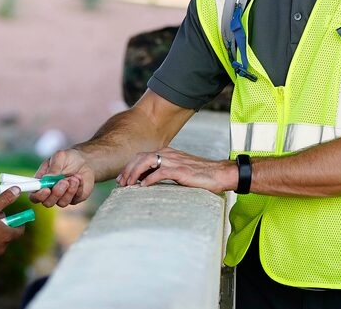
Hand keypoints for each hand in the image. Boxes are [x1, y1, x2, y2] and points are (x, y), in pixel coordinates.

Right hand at [30, 149, 94, 207]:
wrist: (86, 160)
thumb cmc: (69, 158)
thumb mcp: (60, 157)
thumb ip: (53, 167)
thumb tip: (46, 178)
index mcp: (42, 182)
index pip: (34, 195)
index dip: (38, 195)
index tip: (46, 189)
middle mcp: (50, 192)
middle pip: (47, 203)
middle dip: (56, 194)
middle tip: (63, 181)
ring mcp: (62, 197)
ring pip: (62, 203)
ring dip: (69, 190)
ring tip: (74, 178)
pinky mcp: (74, 199)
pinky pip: (75, 199)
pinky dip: (78, 188)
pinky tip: (79, 178)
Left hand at [116, 147, 236, 193]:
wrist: (220, 173)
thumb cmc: (200, 175)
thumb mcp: (178, 171)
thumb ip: (164, 172)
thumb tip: (147, 182)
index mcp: (167, 153)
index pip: (142, 156)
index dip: (129, 166)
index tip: (122, 179)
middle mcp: (168, 154)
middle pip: (140, 157)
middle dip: (128, 169)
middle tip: (121, 183)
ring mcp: (174, 161)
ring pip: (147, 161)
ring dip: (135, 173)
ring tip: (128, 185)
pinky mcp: (180, 170)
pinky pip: (160, 172)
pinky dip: (149, 179)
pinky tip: (143, 186)